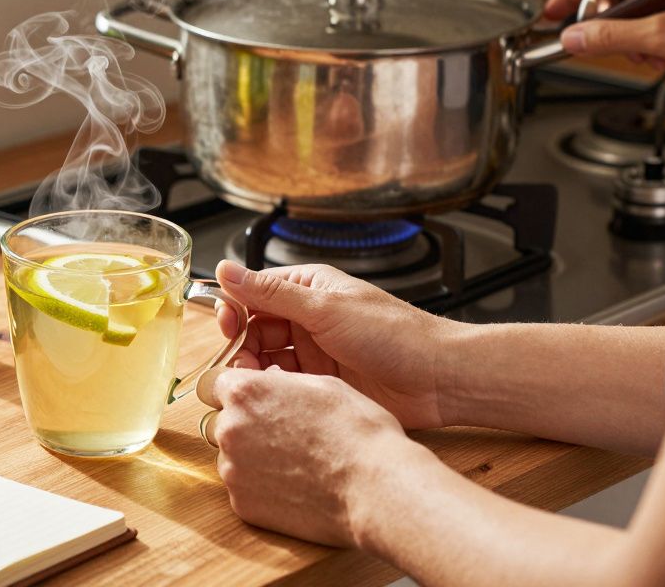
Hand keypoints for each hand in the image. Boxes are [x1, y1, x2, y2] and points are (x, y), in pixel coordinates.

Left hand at [196, 366, 428, 546]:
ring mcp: (233, 470)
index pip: (221, 384)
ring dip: (253, 456)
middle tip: (286, 434)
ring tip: (296, 463)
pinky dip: (262, 486)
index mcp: (246, 392)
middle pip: (225, 421)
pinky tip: (295, 486)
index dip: (244, 392)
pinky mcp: (242, 504)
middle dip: (247, 424)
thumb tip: (270, 381)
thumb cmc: (357, 431)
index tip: (261, 401)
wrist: (374, 487)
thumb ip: (282, 382)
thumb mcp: (322, 384)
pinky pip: (244, 488)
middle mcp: (230, 428)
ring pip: (233, 456)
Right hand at [214, 260, 457, 429]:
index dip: (235, 309)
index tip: (226, 327)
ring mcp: (315, 352)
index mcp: (308, 289)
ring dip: (257, 370)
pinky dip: (276, 389)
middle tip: (240, 365)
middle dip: (242, 346)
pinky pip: (286, 384)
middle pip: (255, 329)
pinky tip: (280, 396)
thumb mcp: (325, 309)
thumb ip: (271, 294)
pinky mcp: (322, 383)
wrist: (438, 378)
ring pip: (267, 359)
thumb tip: (226, 269)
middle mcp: (307, 318)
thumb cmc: (393, 334)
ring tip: (259, 384)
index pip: (254, 293)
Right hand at [544, 0, 664, 68]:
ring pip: (625, 12)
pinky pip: (643, 20)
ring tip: (649, 52)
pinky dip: (644, 40)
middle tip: (614, 44)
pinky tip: (661, 53)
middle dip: (608, 26)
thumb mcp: (659, 36)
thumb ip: (609, 37)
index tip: (548, 15)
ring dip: (628, 38)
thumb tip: (571, 38)